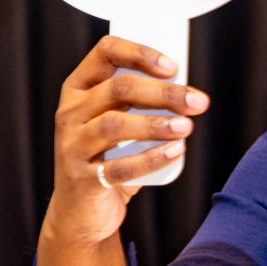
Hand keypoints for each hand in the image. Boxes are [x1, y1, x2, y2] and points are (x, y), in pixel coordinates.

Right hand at [42, 35, 209, 248]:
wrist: (80, 212)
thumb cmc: (107, 157)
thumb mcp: (117, 123)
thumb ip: (141, 105)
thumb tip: (188, 93)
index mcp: (78, 89)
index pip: (105, 52)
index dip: (140, 53)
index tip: (173, 66)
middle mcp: (70, 113)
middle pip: (118, 89)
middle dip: (163, 92)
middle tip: (196, 102)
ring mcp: (72, 146)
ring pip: (115, 125)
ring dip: (156, 123)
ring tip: (186, 126)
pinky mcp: (82, 179)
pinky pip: (119, 166)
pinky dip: (151, 158)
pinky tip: (175, 151)